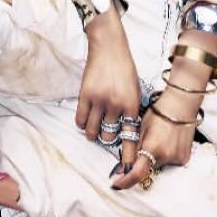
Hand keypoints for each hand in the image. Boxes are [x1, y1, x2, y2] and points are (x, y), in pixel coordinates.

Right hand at [75, 14, 142, 179]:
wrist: (109, 47)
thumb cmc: (125, 68)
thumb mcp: (136, 90)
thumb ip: (131, 111)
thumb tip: (126, 133)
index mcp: (132, 104)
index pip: (130, 137)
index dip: (127, 155)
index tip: (127, 170)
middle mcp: (116, 104)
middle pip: (109, 137)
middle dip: (108, 139)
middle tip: (107, 134)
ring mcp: (99, 100)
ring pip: (93, 132)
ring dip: (94, 134)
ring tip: (96, 128)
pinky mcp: (84, 95)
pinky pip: (80, 120)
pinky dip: (83, 125)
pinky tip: (86, 121)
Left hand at [112, 86, 202, 188]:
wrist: (182, 104)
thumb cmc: (159, 112)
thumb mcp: (141, 128)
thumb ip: (133, 149)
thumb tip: (122, 167)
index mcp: (152, 148)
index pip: (136, 174)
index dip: (125, 181)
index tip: (116, 183)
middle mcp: (166, 156)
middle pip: (147, 167)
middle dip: (141, 161)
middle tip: (144, 143)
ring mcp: (177, 159)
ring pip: (158, 164)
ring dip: (154, 157)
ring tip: (159, 137)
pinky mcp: (184, 158)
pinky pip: (169, 161)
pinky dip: (165, 154)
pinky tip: (167, 140)